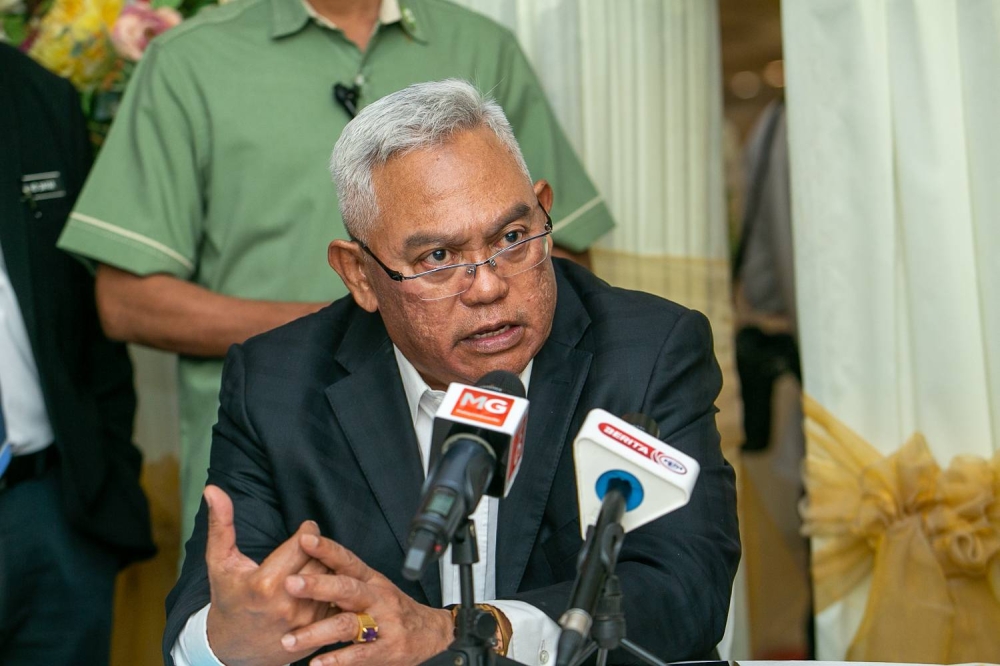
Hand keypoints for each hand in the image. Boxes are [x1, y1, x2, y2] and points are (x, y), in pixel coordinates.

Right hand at [203, 485, 333, 665]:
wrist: (232, 648)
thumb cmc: (227, 597)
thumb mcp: (220, 561)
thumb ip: (221, 524)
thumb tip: (212, 489)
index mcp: (265, 583)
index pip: (305, 543)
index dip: (308, 531)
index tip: (306, 529)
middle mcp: (288, 603)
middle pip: (321, 560)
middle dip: (318, 550)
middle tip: (310, 548)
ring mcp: (305, 621)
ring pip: (333, 580)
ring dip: (328, 570)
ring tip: (314, 567)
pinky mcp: (316, 633)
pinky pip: (337, 602)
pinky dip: (333, 591)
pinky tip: (322, 587)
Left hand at [279, 535, 453, 665]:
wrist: (431, 632)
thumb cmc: (393, 608)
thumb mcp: (373, 587)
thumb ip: (344, 579)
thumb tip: (305, 565)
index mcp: (370, 580)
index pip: (347, 560)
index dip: (327, 549)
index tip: (305, 541)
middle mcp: (377, 598)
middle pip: (346, 588)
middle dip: (317, 585)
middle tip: (290, 584)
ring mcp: (384, 623)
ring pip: (347, 624)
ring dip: (316, 632)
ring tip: (289, 640)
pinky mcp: (388, 649)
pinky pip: (360, 654)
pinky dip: (337, 660)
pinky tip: (318, 662)